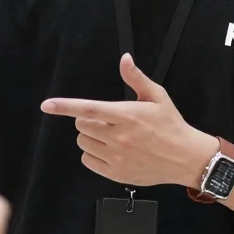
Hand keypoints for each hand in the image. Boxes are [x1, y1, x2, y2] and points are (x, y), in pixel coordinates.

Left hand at [41, 54, 216, 188]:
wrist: (185, 158)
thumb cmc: (171, 125)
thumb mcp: (157, 97)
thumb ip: (136, 78)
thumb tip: (125, 59)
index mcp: (127, 115)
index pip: (89, 109)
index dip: (65, 106)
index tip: (47, 105)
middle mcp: (120, 137)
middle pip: (82, 125)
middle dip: (88, 120)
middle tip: (106, 120)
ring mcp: (117, 157)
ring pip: (83, 143)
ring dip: (90, 136)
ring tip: (110, 135)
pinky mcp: (117, 173)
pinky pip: (88, 161)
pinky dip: (93, 154)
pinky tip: (110, 150)